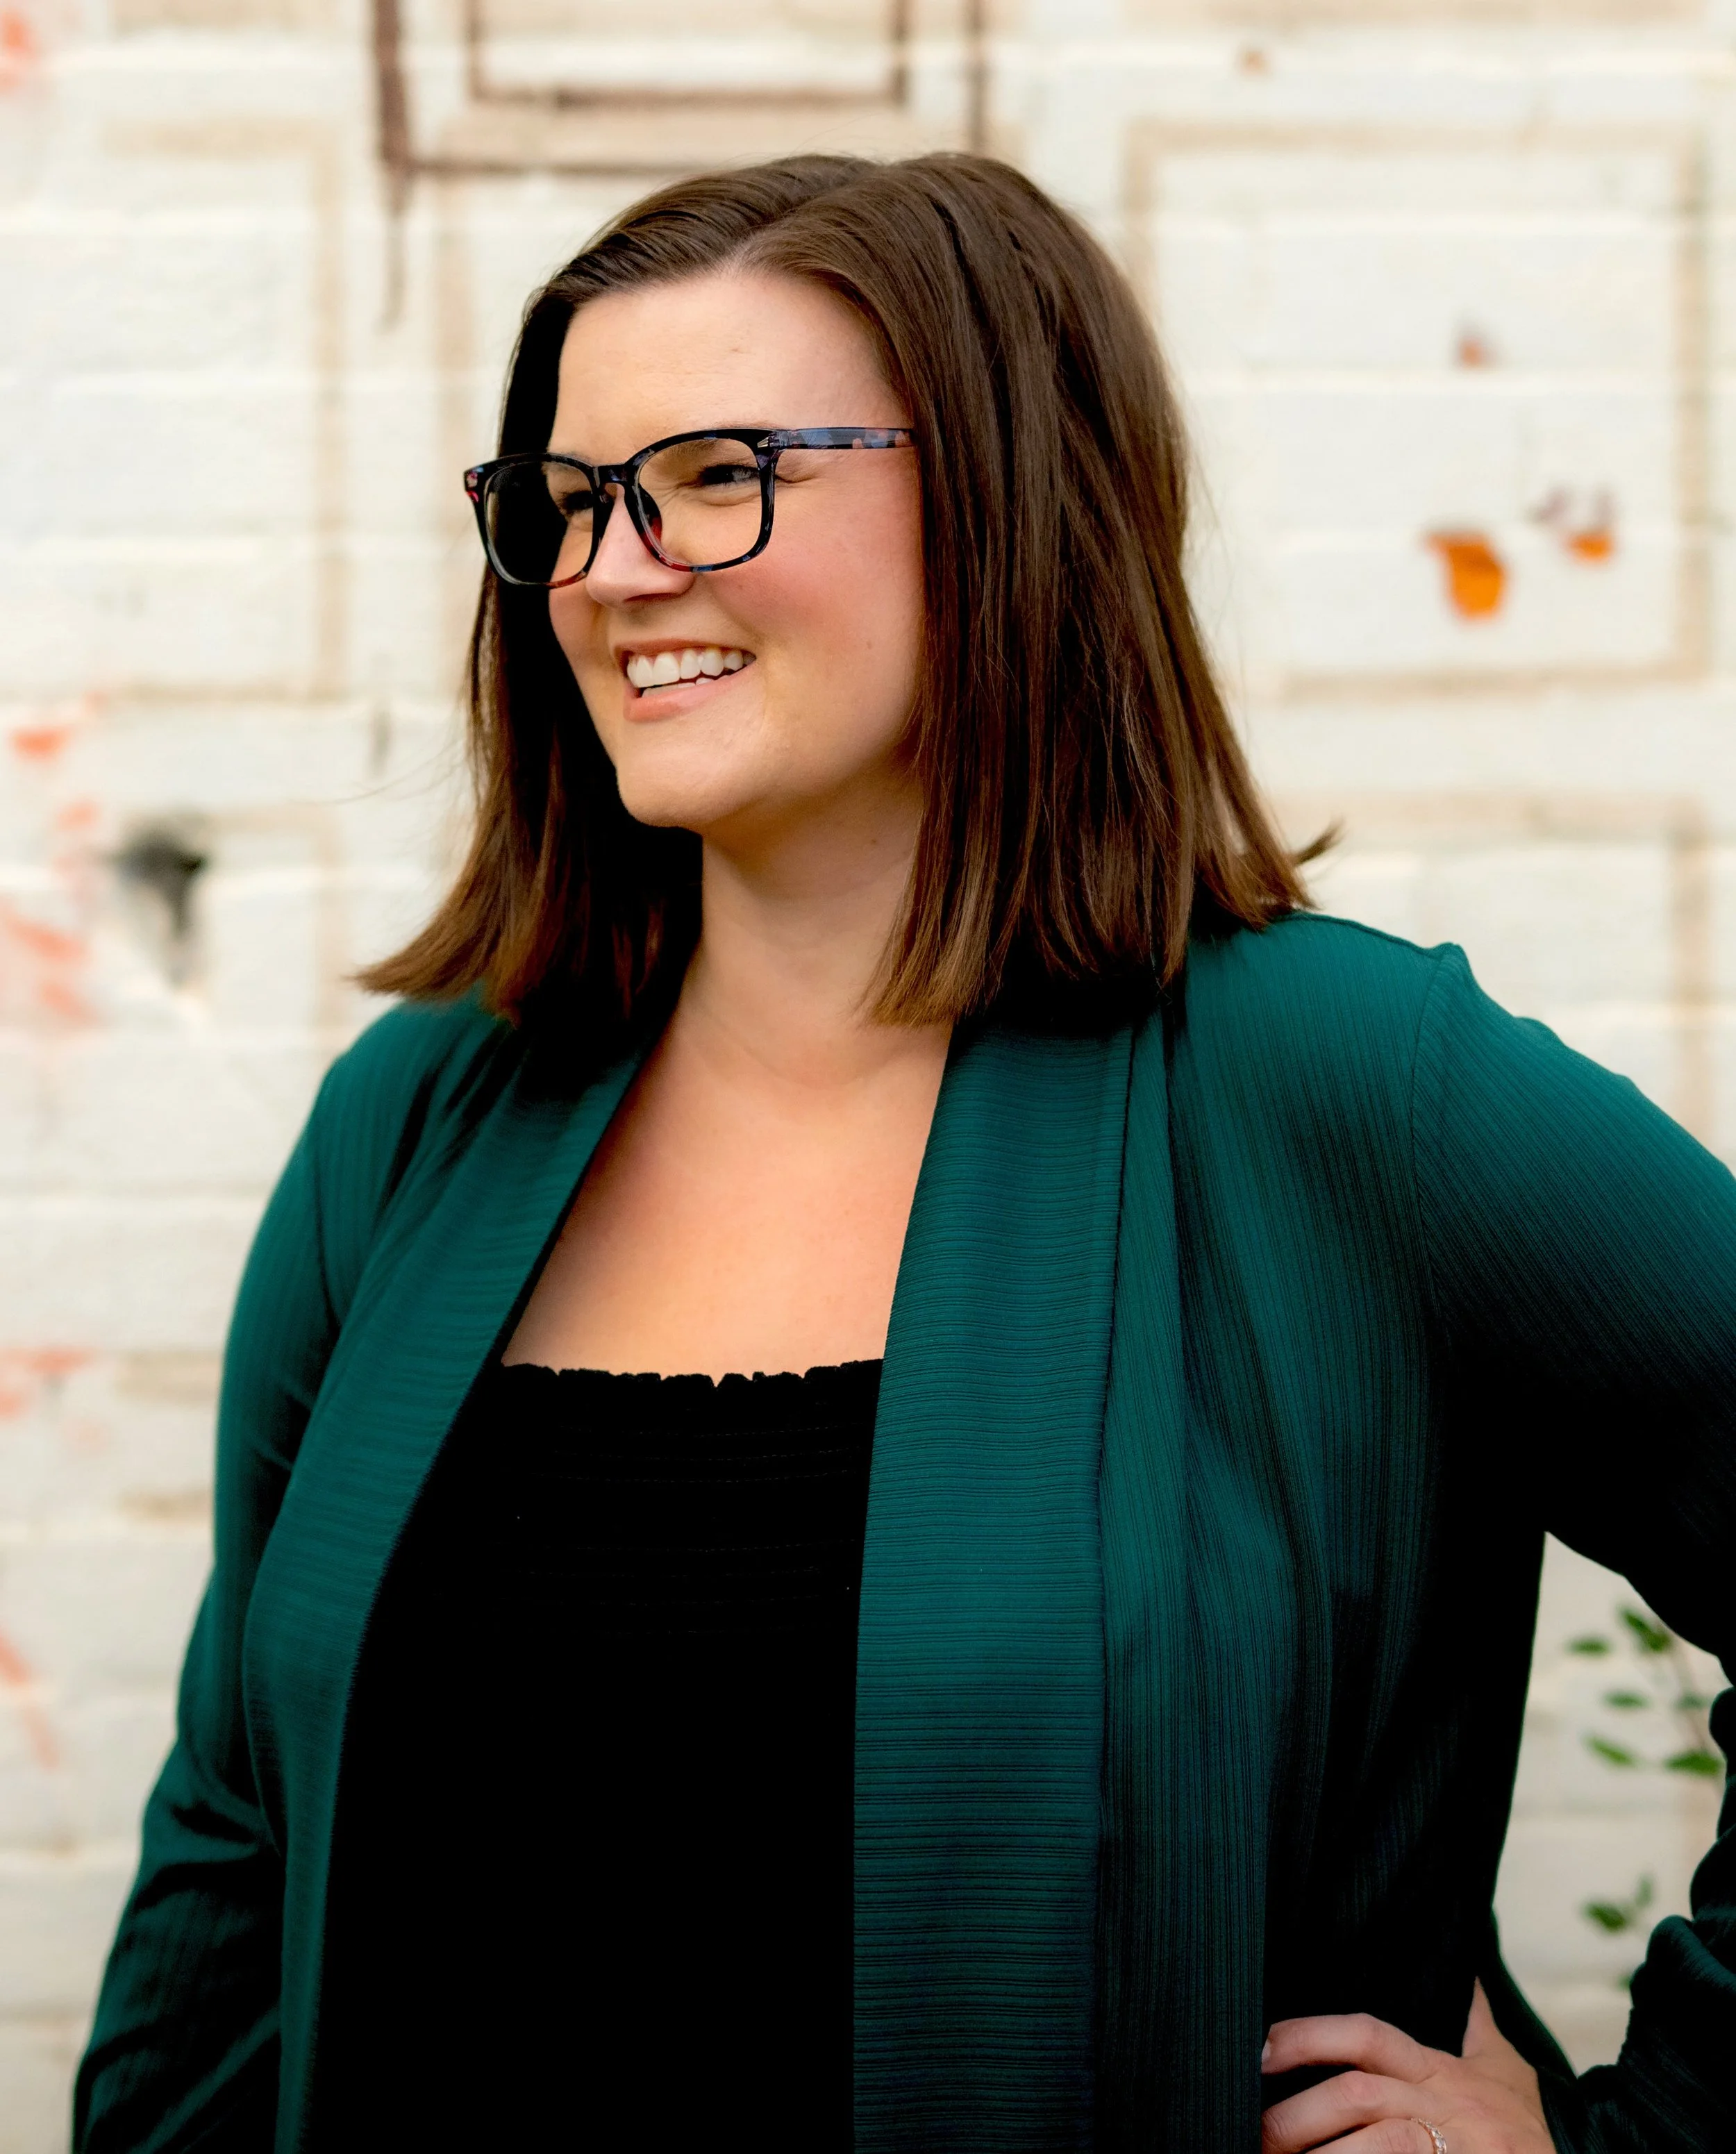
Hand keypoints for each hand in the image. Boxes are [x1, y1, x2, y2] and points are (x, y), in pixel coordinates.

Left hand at [1260, 1981, 1556, 2152]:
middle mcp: (1442, 2105)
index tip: (1260, 2046)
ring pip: (1375, 2144)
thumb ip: (1477, 2024)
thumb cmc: (1531, 2128)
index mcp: (1440, 2071)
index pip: (1365, 2036)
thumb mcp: (1505, 2069)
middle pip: (1355, 2095)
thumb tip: (1468, 1976)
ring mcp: (1454, 2148)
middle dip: (1297, 2114)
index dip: (1308, 2035)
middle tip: (1255, 2130)